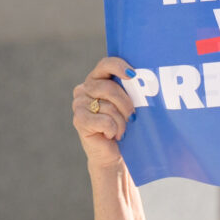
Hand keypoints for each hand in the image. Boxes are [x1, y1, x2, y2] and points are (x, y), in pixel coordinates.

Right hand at [72, 58, 138, 179]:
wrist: (113, 154)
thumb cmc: (124, 127)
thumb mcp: (130, 105)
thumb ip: (131, 90)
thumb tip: (141, 79)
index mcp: (97, 79)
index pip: (106, 64)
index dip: (119, 66)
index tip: (133, 75)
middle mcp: (85, 88)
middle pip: (109, 88)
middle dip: (126, 104)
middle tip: (133, 117)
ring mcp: (79, 104)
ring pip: (108, 106)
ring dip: (121, 122)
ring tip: (121, 130)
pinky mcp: (79, 119)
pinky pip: (104, 121)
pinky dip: (113, 130)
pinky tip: (111, 135)